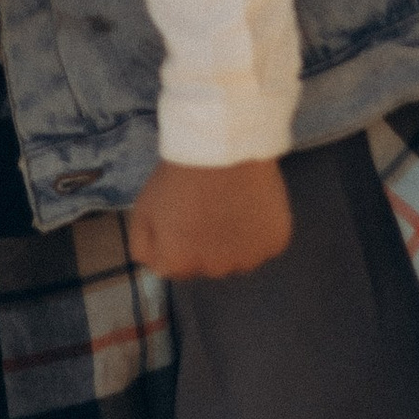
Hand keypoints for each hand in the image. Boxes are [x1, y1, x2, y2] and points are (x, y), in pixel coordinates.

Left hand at [126, 154, 291, 280]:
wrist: (222, 147)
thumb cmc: (180, 174)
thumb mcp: (143, 208)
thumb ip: (143, 246)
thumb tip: (155, 266)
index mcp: (180, 263)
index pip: (173, 268)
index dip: (175, 241)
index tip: (181, 218)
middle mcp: (215, 271)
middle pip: (207, 264)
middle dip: (204, 245)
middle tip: (207, 208)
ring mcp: (248, 259)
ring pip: (238, 257)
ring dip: (234, 241)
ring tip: (231, 205)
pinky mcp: (274, 244)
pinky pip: (265, 244)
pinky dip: (260, 230)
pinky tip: (252, 205)